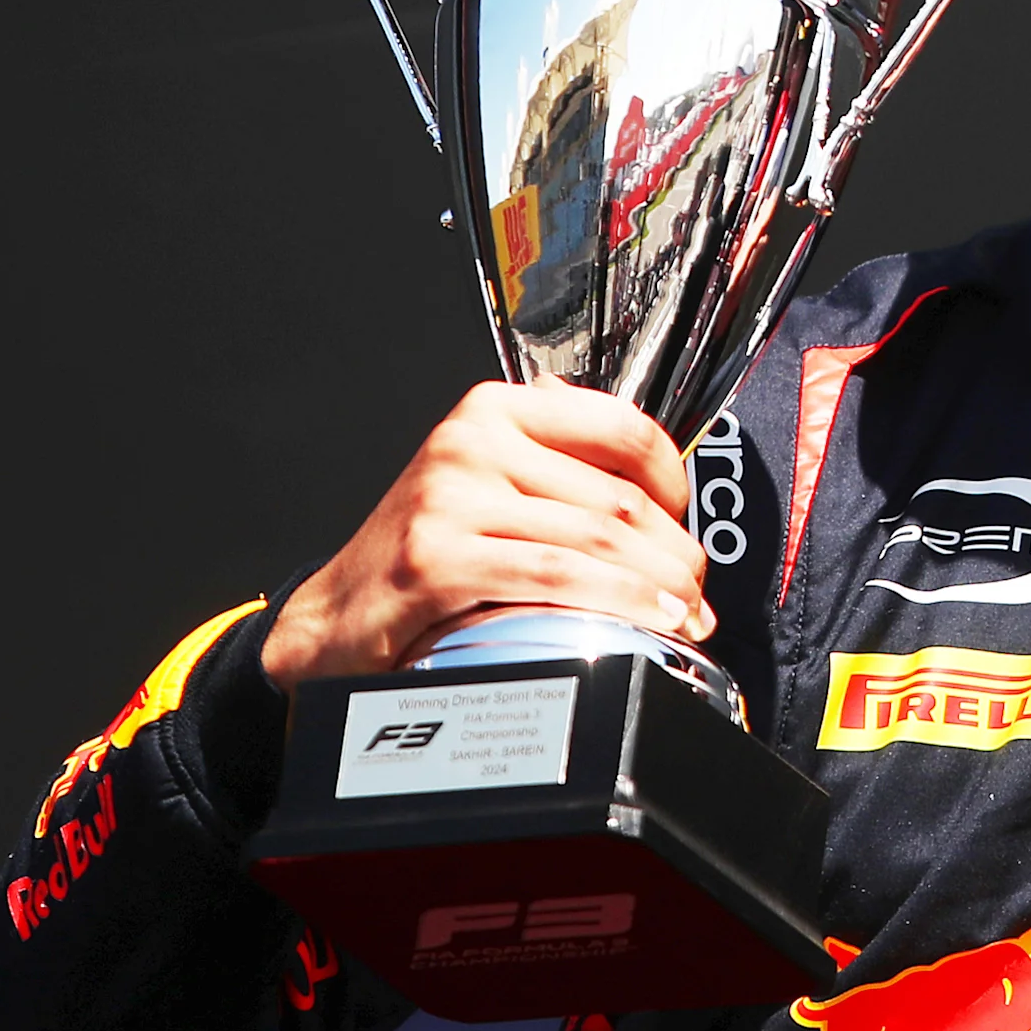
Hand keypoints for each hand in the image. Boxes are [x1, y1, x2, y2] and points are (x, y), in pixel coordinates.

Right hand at [259, 380, 717, 687]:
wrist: (334, 616)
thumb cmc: (424, 552)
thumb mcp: (488, 480)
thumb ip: (557, 461)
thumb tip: (656, 478)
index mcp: (495, 410)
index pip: (620, 427)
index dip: (674, 479)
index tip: (685, 521)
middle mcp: (472, 443)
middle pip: (618, 496)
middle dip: (676, 552)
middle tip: (695, 589)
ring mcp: (451, 499)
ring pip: (595, 538)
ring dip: (658, 585)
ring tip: (683, 615)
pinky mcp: (437, 558)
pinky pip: (555, 576)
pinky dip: (616, 601)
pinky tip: (646, 619)